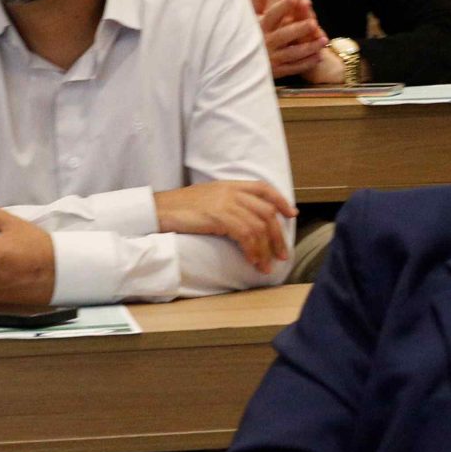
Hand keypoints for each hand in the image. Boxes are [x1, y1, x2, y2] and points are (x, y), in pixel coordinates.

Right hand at [156, 180, 296, 269]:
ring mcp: (225, 202)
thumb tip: (246, 220)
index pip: (264, 188)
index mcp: (230, 185)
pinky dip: (253, 250)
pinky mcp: (219, 216)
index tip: (292, 214)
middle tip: (282, 254)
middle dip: (278, 235)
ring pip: (258, 226)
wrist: (158, 209)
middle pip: (266, 212)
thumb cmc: (180, 209)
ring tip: (267, 266)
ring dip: (266, 249)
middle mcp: (231, 191)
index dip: (280, 201)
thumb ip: (228, 203)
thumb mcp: (208, 198)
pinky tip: (253, 261)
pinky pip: (245, 235)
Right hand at [246, 0, 328, 78]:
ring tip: (323, 41)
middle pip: (284, 35)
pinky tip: (318, 57)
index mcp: (260, 27)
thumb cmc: (249, 35)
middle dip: (299, 29)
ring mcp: (271, 58)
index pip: (272, 15)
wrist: (237, 66)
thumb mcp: (252, 17)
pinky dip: (306, 64)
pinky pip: (293, 68)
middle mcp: (265, 43)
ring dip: (308, 48)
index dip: (282, 7)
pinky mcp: (276, 71)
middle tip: (313, 23)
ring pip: (292, 53)